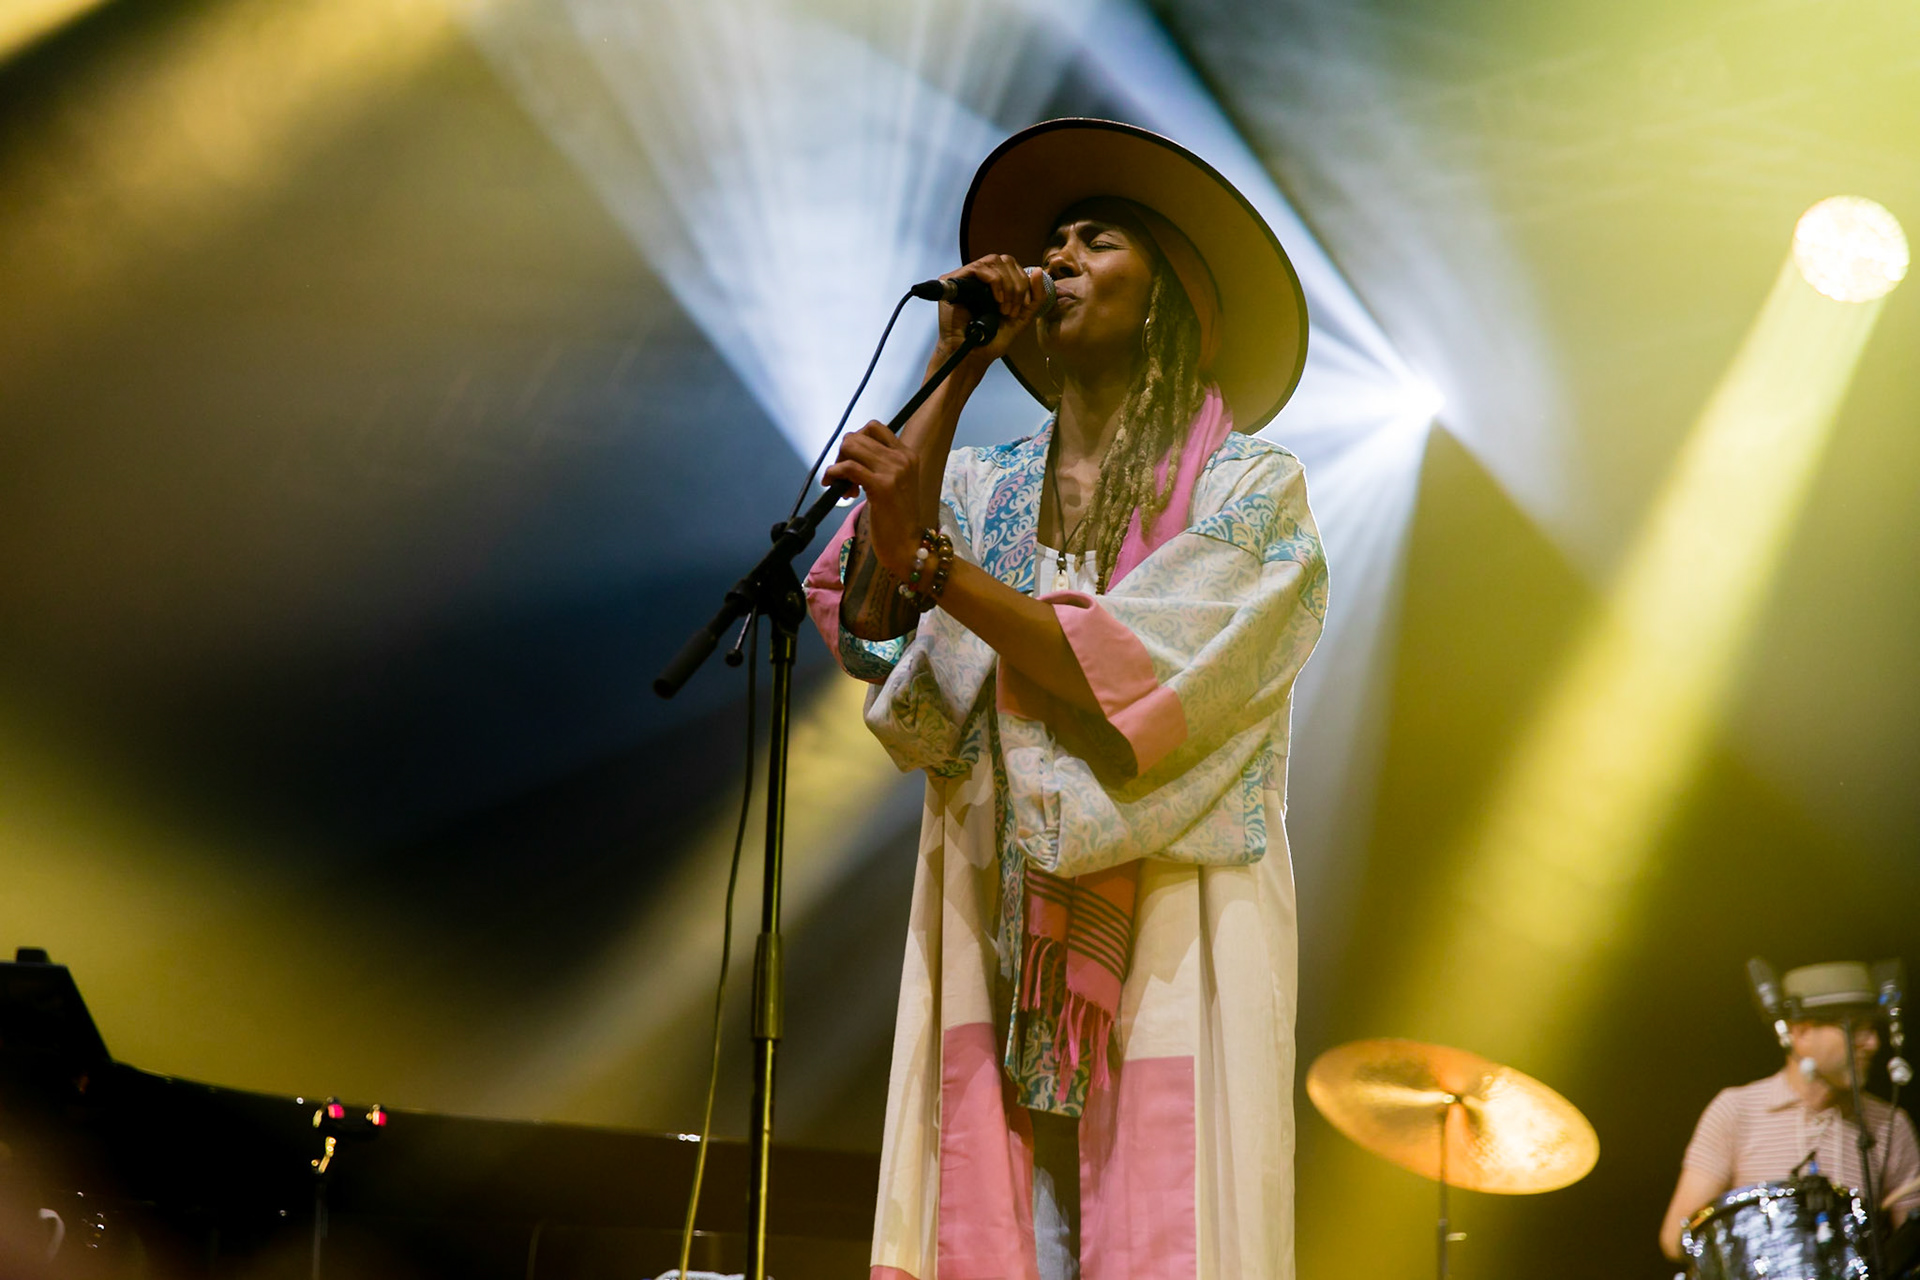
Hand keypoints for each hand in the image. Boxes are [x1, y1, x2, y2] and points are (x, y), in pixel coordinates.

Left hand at [822, 421, 923, 578]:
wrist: (908, 544)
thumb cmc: (898, 518)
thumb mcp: (896, 483)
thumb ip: (880, 465)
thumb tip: (849, 454)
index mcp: (908, 454)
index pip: (874, 427)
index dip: (856, 440)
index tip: (852, 460)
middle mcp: (902, 458)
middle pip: (858, 436)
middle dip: (843, 453)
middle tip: (843, 475)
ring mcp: (893, 471)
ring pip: (851, 447)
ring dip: (838, 463)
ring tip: (842, 485)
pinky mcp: (881, 486)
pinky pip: (848, 468)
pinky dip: (834, 473)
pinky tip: (833, 485)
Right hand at [932, 256, 1052, 372]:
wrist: (975, 354)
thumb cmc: (993, 338)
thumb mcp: (1023, 315)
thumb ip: (1036, 295)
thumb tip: (1037, 270)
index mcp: (994, 281)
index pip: (1012, 265)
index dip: (1023, 281)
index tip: (1024, 305)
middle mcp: (979, 276)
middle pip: (1005, 260)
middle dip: (1017, 285)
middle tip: (1013, 309)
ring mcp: (965, 277)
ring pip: (993, 261)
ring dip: (1006, 285)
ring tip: (1004, 308)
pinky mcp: (953, 280)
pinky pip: (978, 268)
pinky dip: (994, 283)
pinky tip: (996, 301)